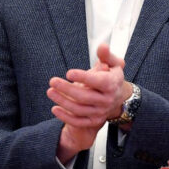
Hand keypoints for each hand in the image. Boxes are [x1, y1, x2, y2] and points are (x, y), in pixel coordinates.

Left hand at [47, 44, 131, 159]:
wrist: (119, 97)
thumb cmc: (111, 77)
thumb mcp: (113, 64)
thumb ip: (106, 55)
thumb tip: (102, 46)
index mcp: (112, 84)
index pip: (98, 82)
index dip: (83, 77)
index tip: (69, 73)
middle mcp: (107, 100)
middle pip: (84, 96)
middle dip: (66, 89)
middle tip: (53, 81)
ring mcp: (101, 112)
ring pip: (79, 109)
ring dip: (62, 101)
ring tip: (50, 91)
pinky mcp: (94, 121)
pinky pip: (78, 121)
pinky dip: (65, 117)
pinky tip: (54, 108)